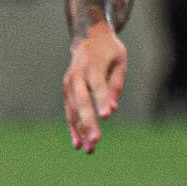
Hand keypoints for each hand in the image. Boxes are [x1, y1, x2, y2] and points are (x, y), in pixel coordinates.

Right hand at [64, 25, 127, 153]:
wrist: (88, 36)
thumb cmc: (109, 51)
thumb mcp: (120, 61)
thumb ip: (116, 84)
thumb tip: (111, 109)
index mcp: (94, 66)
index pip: (98, 85)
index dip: (102, 100)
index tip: (106, 116)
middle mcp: (78, 75)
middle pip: (82, 101)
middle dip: (88, 122)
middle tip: (96, 141)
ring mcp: (69, 83)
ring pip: (73, 110)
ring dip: (80, 130)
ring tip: (88, 149)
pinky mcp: (67, 90)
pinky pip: (69, 111)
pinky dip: (73, 127)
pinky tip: (78, 142)